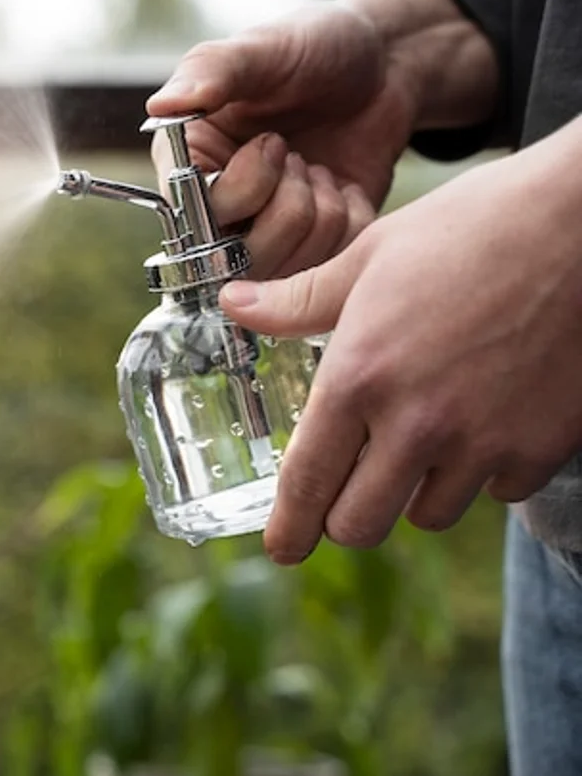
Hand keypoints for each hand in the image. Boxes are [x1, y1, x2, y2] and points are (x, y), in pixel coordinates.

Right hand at [148, 0, 497, 278]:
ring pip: (290, 268)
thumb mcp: (261, 51)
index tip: (274, 141)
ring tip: (319, 169)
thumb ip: (210, 72)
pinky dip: (350, 220)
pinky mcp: (314, 248)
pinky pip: (332, 263)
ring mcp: (267, 236)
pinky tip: (343, 186)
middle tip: (298, 156)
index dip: (248, 187)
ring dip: (322, 209)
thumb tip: (162, 105)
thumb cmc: (313, 50)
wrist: (382, 66)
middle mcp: (220, 211)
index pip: (198, 218)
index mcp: (190, 166)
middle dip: (290, 204)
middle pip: (241, 259)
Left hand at [217, 119, 581, 563]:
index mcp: (360, 376)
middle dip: (346, 516)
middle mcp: (416, 423)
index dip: (288, 528)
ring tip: (421, 439)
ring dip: (414, 492)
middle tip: (349, 490)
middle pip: (360, 525)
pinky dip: (484, 473)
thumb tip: (234, 306)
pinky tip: (484, 423)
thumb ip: (298, 300)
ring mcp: (484, 441)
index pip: (308, 483)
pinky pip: (497, 492)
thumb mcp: (371, 254)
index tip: (281, 548)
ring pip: (427, 515)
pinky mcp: (541, 446)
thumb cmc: (474, 227)